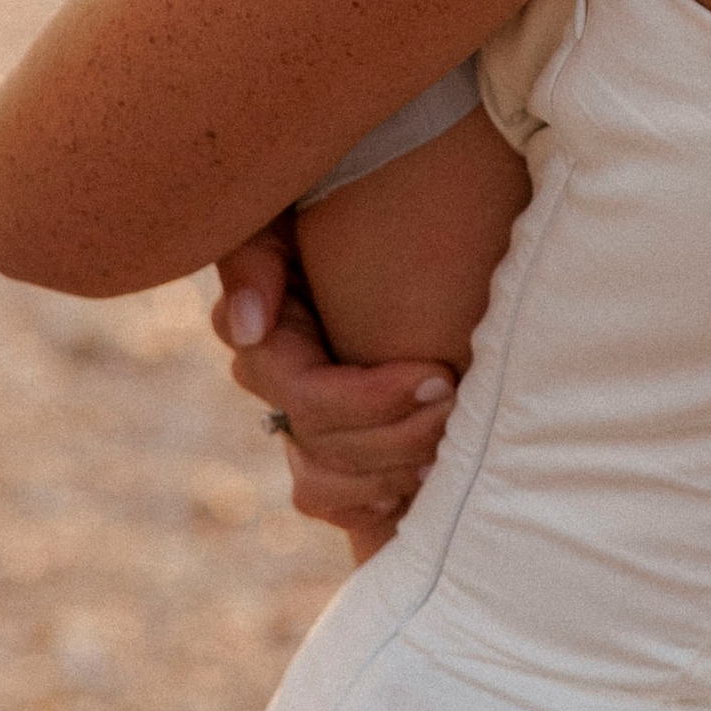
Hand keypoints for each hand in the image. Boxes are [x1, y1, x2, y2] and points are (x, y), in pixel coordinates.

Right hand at [211, 222, 459, 565]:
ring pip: (321, 486)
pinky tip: (413, 484)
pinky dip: (370, 504)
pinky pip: (329, 507)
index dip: (373, 400)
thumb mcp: (276, 212)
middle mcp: (274, 383)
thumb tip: (252, 327)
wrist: (386, 211)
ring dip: (388, 475)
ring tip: (446, 452)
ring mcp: (295, 419)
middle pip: (323, 447)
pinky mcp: (324, 449)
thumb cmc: (328, 203)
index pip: (306, 396)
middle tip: (458, 407)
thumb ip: (255, 257)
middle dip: (397, 437)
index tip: (440, 375)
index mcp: (261, 333)